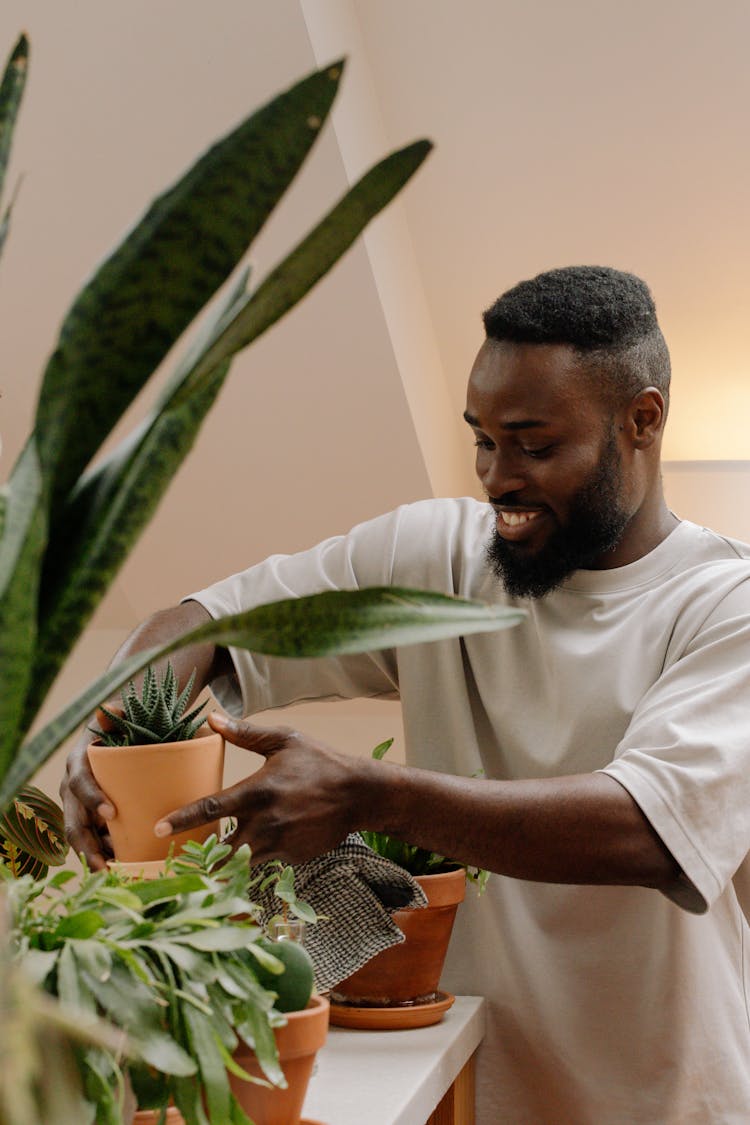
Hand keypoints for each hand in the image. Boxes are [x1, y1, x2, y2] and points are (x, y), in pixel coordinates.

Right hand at [60, 728, 115, 870]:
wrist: (113, 742)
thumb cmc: (117, 730)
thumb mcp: (117, 719)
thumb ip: (115, 714)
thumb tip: (109, 708)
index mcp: (78, 765)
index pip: (79, 784)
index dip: (92, 799)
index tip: (111, 813)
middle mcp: (73, 791)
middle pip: (74, 824)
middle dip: (88, 847)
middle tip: (107, 865)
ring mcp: (80, 810)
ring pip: (83, 840)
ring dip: (97, 859)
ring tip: (119, 875)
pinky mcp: (92, 822)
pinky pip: (95, 843)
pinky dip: (107, 857)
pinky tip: (125, 870)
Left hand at [154, 712, 365, 864]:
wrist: (360, 794)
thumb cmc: (320, 762)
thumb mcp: (284, 741)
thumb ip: (246, 734)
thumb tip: (212, 719)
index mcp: (257, 791)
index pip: (211, 808)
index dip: (182, 819)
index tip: (158, 828)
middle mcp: (265, 823)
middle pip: (219, 849)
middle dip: (199, 856)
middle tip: (179, 858)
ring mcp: (279, 845)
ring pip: (240, 863)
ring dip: (225, 862)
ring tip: (208, 863)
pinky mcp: (292, 859)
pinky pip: (265, 863)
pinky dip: (257, 858)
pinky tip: (257, 850)